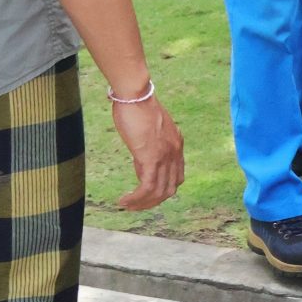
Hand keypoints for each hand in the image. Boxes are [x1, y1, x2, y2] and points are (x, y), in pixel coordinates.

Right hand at [111, 92, 184, 210]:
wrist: (136, 95)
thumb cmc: (137, 105)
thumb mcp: (148, 128)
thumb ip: (150, 143)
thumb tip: (141, 157)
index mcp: (176, 144)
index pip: (177, 175)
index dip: (163, 188)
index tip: (146, 192)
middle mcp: (175, 152)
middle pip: (170, 188)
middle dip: (154, 201)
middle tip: (136, 206)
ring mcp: (165, 156)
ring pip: (159, 192)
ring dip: (143, 203)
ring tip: (127, 206)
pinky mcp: (151, 158)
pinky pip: (147, 187)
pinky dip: (136, 198)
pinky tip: (124, 201)